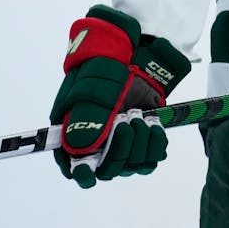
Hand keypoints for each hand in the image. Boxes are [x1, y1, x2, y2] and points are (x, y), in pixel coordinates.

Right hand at [49, 6, 188, 187]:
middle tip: (126, 121)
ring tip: (140, 117)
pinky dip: (154, 144)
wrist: (136, 54)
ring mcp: (121, 142)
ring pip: (131, 166)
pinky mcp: (143, 138)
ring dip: (139, 143)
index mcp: (76, 132)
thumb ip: (84, 122)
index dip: (80, 173)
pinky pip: (151, 159)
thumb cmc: (105, 68)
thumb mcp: (90, 91)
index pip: (73, 167)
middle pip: (107, 169)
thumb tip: (79, 152)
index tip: (88, 173)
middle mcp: (99, 142)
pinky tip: (153, 126)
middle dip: (119, 148)